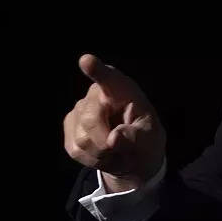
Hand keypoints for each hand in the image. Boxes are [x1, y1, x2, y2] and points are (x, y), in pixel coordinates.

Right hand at [63, 53, 165, 191]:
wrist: (133, 157)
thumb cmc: (145, 140)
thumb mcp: (151, 139)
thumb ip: (137, 137)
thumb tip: (114, 138)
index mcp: (122, 90)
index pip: (109, 78)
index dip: (97, 70)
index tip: (87, 61)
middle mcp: (96, 94)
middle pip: (90, 119)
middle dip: (105, 142)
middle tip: (121, 147)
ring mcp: (79, 110)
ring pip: (82, 139)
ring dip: (101, 153)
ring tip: (114, 150)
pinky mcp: (70, 127)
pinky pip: (75, 150)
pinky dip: (92, 159)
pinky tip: (103, 153)